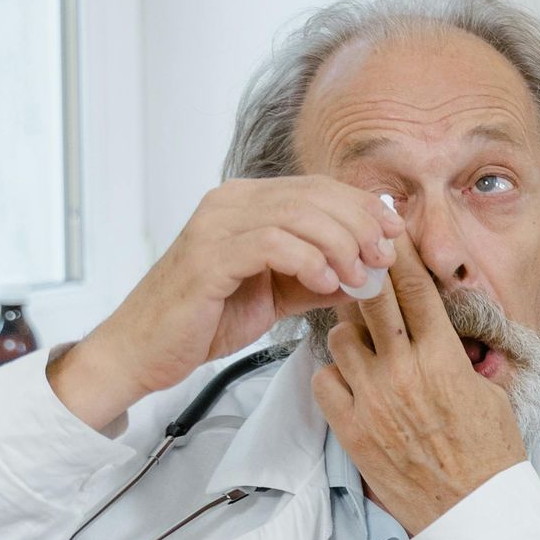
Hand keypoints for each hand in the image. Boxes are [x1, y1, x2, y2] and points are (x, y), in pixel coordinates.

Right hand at [49, 178, 396, 431]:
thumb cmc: (205, 321)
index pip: (317, 188)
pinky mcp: (207, 256)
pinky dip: (308, 261)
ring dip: (340, 244)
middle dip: (359, 225)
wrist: (144, 350)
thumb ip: (318, 278)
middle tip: (383, 258)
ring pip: (298, 214)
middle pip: (313, 195)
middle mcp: (229, 202)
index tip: (395, 235)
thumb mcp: (276, 295)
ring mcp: (216, 225)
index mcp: (245, 202)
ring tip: (359, 276)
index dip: (362, 207)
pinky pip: (271, 244)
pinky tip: (326, 284)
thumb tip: (370, 273)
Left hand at [312, 228, 525, 532]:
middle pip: (372, 300)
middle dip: (363, 271)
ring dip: (350, 333)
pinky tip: (350, 381)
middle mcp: (403, 372)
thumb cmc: (488, 456)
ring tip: (364, 342)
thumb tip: (449, 336)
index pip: (415, 289)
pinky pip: (323, 381)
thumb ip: (462, 358)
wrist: (471, 510)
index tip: (386, 226)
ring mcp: (372, 400)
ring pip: (340, 338)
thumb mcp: (490, 394)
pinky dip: (332, 375)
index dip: (398, 252)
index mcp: (443, 358)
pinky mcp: (351, 428)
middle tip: (356, 254)